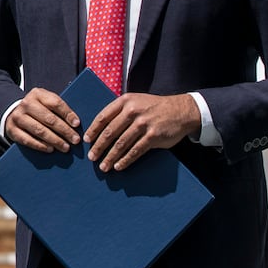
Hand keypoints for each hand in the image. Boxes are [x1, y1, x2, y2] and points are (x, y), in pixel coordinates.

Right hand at [3, 88, 82, 152]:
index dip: (67, 114)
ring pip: (39, 130)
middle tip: (75, 140)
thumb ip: (58, 108)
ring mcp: (18, 117)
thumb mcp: (45, 101)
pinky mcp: (12, 130)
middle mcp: (26, 104)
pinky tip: (50, 149)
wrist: (13, 111)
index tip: (77, 124)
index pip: (55, 103)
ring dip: (55, 140)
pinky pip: (28, 140)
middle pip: (49, 118)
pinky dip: (40, 146)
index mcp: (37, 94)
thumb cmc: (36, 108)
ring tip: (65, 147)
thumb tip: (75, 123)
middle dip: (64, 130)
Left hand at [84, 93, 200, 170]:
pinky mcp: (153, 136)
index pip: (103, 117)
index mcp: (125, 101)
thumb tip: (100, 127)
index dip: (93, 130)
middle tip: (92, 157)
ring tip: (103, 166)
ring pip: (121, 144)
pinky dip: (125, 160)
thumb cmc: (154, 107)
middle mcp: (132, 111)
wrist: (181, 110)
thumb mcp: (135, 101)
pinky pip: (135, 151)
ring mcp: (143, 124)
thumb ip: (119, 110)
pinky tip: (118, 166)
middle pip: (110, 132)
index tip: (86, 140)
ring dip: (110, 157)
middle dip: (99, 147)